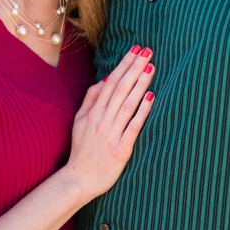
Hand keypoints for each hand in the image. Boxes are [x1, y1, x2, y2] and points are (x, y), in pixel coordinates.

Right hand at [63, 45, 154, 200]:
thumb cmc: (81, 150)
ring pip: (128, 104)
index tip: (135, 50)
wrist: (78, 179)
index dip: (124, 65)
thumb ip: (91, 100)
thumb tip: (105, 80)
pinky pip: (133, 126)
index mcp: (92, 113)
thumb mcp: (79, 121)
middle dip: (134, 68)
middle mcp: (101, 121)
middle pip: (120, 89)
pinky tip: (151, 97)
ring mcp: (111, 135)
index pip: (111, 83)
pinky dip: (142, 111)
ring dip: (140, 84)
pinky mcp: (121, 149)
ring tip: (151, 67)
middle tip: (148, 51)